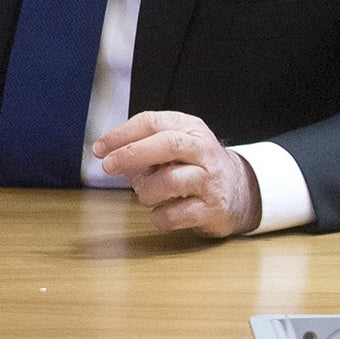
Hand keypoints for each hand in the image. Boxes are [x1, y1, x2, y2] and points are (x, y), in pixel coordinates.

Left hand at [92, 110, 261, 236]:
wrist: (240, 191)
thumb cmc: (192, 164)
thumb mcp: (173, 144)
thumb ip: (143, 145)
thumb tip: (107, 153)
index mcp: (189, 128)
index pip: (152, 122)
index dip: (121, 134)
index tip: (99, 148)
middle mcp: (203, 152)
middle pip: (167, 144)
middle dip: (131, 154)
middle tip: (108, 166)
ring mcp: (210, 181)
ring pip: (170, 181)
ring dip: (146, 190)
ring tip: (146, 194)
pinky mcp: (213, 210)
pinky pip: (175, 215)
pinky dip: (159, 216)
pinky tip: (161, 212)